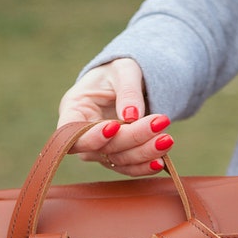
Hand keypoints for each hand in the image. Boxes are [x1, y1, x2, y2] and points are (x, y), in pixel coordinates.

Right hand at [58, 58, 174, 176]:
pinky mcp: (116, 156)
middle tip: (159, 124)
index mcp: (73, 108)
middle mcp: (82, 133)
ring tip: (167, 140)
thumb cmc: (120, 70)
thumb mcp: (125, 70)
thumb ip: (127, 90)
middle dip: (131, 138)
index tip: (115, 126)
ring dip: (143, 153)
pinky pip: (128, 167)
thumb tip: (132, 116)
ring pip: (118, 160)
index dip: (90, 136)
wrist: (130, 81)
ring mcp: (99, 148)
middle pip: (101, 148)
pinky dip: (145, 166)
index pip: (71, 132)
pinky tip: (161, 162)